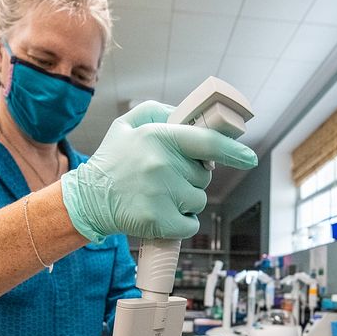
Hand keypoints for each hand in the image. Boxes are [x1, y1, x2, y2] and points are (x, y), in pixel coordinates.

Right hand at [60, 101, 256, 241]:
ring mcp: (161, 194)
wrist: (88, 200)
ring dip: (185, 200)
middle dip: (191, 177)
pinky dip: (183, 223)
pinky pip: (190, 224)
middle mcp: (162, 165)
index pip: (208, 143)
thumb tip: (190, 116)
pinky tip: (164, 215)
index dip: (234, 150)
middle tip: (166, 178)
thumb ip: (159, 111)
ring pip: (198, 200)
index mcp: (158, 137)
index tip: (249, 157)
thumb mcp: (128, 124)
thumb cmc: (112, 162)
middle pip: (203, 176)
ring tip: (159, 195)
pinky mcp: (158, 221)